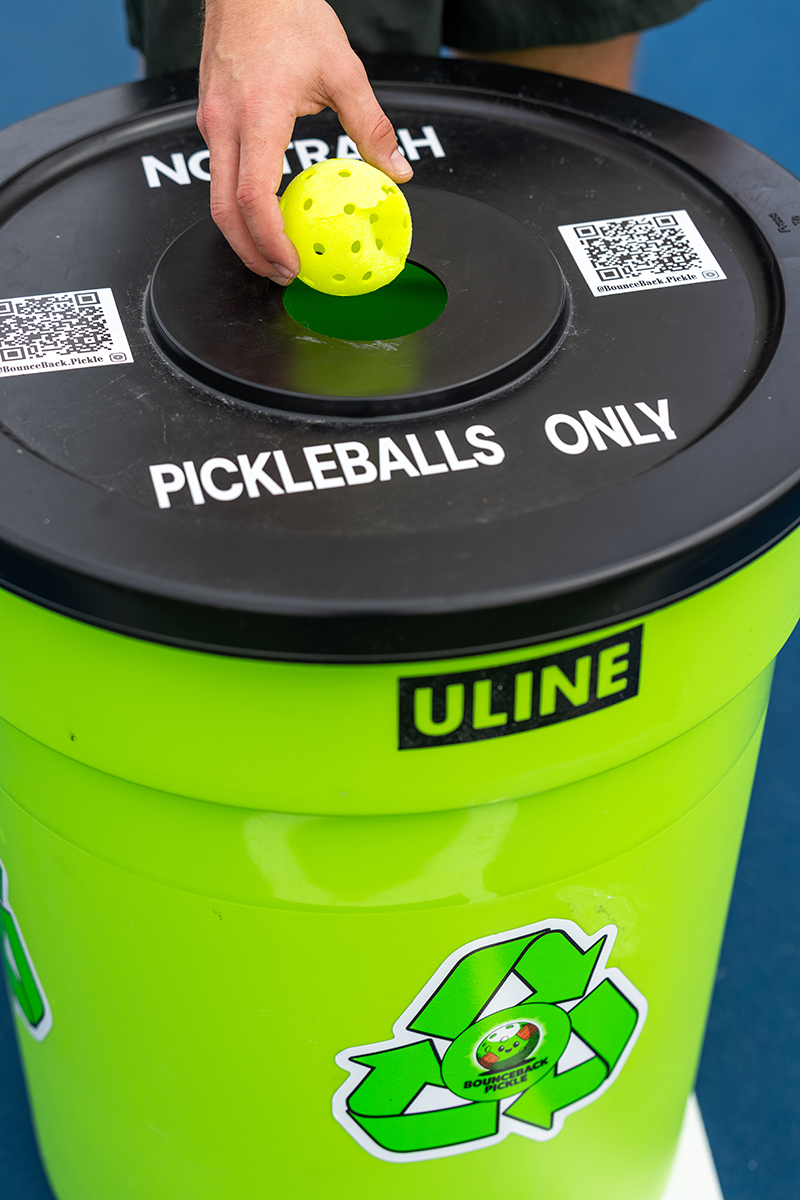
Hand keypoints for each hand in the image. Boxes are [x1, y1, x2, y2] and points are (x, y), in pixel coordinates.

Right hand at [198, 0, 413, 284]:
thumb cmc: (288, 12)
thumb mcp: (343, 69)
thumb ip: (371, 126)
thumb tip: (397, 170)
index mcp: (257, 114)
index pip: (254, 197)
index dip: (271, 241)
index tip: (292, 264)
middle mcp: (224, 123)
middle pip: (224, 211)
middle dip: (251, 253)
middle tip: (282, 276)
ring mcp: (210, 122)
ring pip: (216, 197)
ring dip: (243, 234)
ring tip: (275, 254)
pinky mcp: (209, 119)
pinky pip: (219, 175)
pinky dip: (239, 205)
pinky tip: (267, 214)